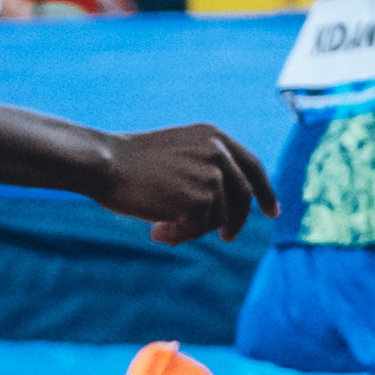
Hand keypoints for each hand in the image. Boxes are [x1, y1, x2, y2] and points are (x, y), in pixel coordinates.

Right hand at [95, 121, 274, 246]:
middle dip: (235, 222)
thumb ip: (205, 172)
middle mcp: (219, 152)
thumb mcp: (178, 156)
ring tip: (164, 229)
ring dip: (194, 229)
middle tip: (227, 237)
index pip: (252, 166)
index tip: (272, 212)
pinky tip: (157, 231)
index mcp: (214, 136)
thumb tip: (229, 215)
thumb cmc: (130, 163)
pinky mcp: (201, 198)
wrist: (102, 163)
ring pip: (220, 217)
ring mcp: (212, 174)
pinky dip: (180, 235)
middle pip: (243, 198)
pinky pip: (200, 228)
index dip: (265, 191)